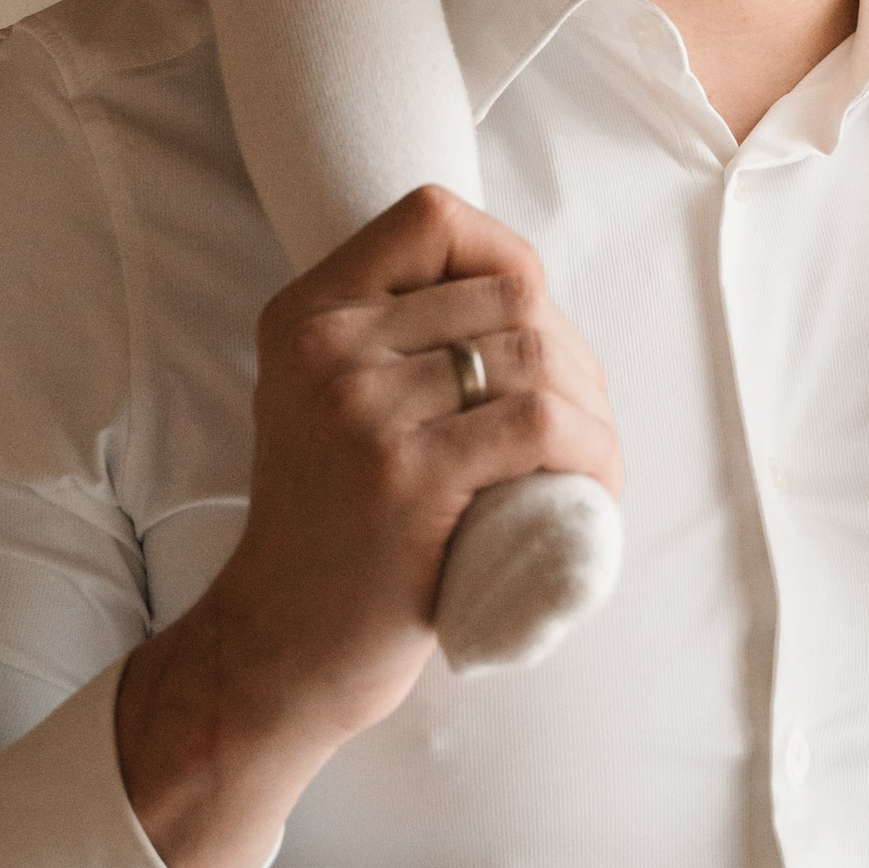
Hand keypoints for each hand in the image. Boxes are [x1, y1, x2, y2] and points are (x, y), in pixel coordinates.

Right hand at [114, 190, 619, 867]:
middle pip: (507, 292)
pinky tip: (591, 485)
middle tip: (578, 422)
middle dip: (571, 354)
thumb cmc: (329, 531)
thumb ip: (389, 341)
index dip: (506, 257)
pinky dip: (590, 451)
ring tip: (589, 461)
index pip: (431, 218)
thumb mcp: (324, 406)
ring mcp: (362, 409)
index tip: (530, 329)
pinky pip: (539, 423)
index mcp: (304, 315)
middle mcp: (324, 347)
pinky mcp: (407, 475)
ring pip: (536, 355)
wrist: (277, 649)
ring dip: (592, 410)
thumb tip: (522, 296)